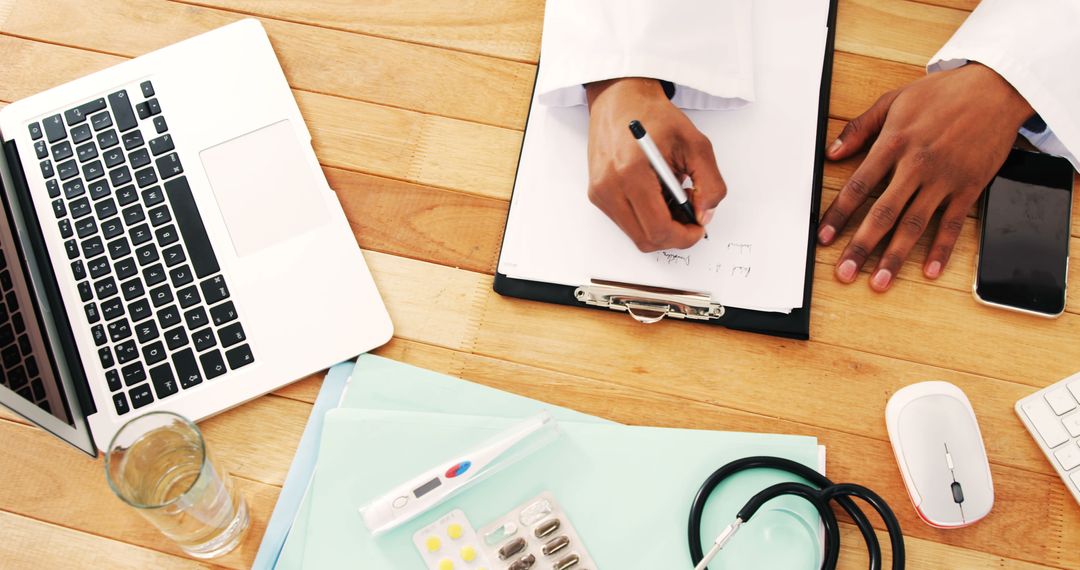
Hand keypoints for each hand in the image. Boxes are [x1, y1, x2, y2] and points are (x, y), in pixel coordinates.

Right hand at [585, 78, 725, 251]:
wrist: (621, 99)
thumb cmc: (655, 116)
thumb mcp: (696, 144)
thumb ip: (709, 184)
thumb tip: (704, 215)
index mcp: (631, 172)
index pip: (658, 228)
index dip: (684, 237)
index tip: (698, 228)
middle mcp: (609, 186)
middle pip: (646, 239)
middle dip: (673, 235)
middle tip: (690, 217)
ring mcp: (600, 192)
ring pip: (635, 234)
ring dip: (659, 227)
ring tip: (673, 200)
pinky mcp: (597, 194)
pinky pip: (626, 222)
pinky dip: (646, 218)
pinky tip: (657, 195)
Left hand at [819, 63, 1033, 290]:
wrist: (996, 88)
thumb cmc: (944, 93)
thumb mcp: (894, 100)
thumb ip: (860, 128)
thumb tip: (832, 152)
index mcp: (894, 144)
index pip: (858, 187)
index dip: (838, 215)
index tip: (824, 238)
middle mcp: (917, 165)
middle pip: (883, 213)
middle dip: (861, 246)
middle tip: (844, 272)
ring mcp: (944, 179)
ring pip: (914, 224)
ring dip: (895, 256)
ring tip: (879, 282)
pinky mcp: (969, 187)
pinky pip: (952, 223)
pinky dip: (941, 249)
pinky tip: (929, 270)